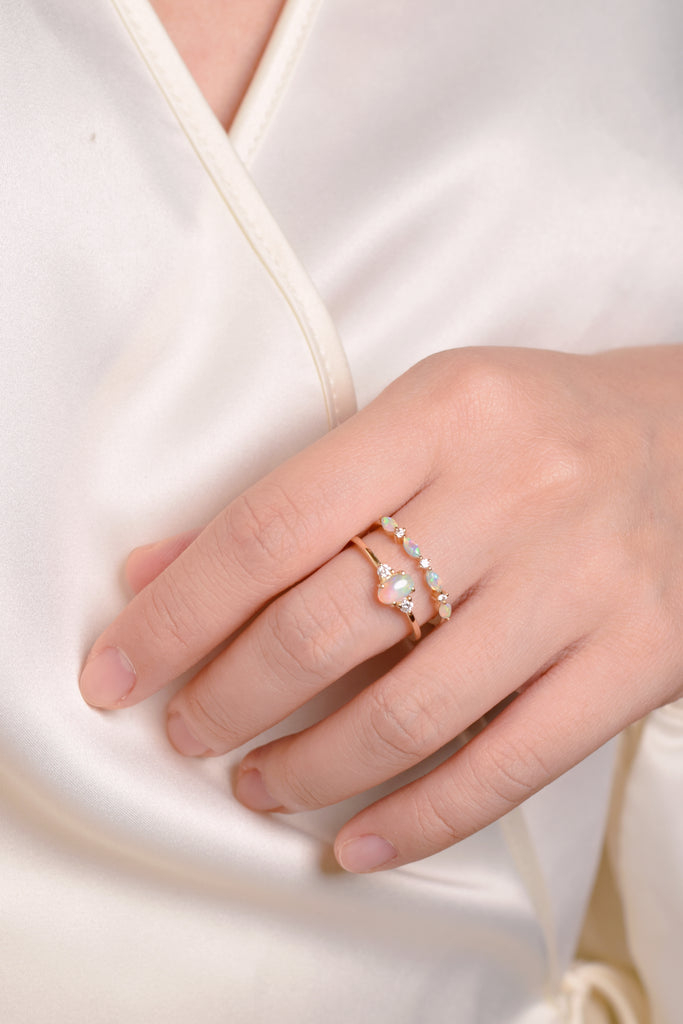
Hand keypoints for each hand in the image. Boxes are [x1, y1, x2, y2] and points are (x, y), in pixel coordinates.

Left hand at [79, 345, 682, 871]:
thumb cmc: (544, 427)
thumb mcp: (423, 418)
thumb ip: (297, 492)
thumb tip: (160, 567)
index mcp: (445, 413)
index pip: (272, 526)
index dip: (178, 612)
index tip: (120, 668)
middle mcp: (516, 492)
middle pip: (326, 626)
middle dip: (228, 698)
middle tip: (187, 730)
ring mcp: (583, 582)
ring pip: (410, 713)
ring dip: (308, 767)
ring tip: (257, 782)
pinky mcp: (638, 657)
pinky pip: (509, 766)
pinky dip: (417, 820)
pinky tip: (355, 841)